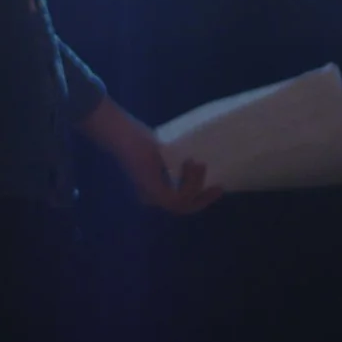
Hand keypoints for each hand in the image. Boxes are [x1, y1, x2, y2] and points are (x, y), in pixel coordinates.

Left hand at [80, 98, 223, 215]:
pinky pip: (178, 198)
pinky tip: (191, 163)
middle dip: (203, 200)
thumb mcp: (159, 151)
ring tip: (199, 163)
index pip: (180, 201)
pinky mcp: (153, 192)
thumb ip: (171, 161)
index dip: (199, 197)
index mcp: (152, 189)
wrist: (121, 134)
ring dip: (196, 185)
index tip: (216, 185)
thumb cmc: (138, 137)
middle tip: (220, 188)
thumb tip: (196, 160)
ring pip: (183, 203)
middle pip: (183, 208)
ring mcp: (151, 196)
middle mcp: (151, 197)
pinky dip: (190, 183)